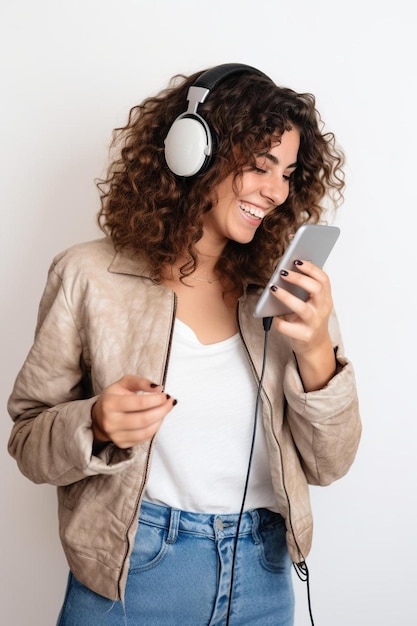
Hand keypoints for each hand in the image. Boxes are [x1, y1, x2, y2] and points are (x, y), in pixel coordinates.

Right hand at [91, 375, 176, 447]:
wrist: (99, 416)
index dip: (156, 399)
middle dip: (162, 410)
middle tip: (170, 402)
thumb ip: (141, 382)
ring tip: (165, 410)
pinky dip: (154, 429)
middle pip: (144, 419)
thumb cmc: (114, 397)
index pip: (139, 403)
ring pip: (145, 431)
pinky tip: (157, 419)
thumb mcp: (124, 383)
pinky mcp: (122, 444)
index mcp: (110, 403)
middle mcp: (111, 422)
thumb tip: (158, 388)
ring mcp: (116, 435)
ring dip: (160, 420)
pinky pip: (144, 438)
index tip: (165, 395)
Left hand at [270, 260, 335, 390]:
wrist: (315, 345)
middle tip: (282, 273)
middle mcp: (322, 309)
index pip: (323, 279)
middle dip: (299, 279)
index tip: (296, 261)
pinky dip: (278, 321)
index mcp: (326, 298)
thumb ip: (305, 288)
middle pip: (316, 289)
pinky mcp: (304, 335)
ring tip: (273, 288)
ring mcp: (314, 323)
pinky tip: (272, 316)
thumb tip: (287, 268)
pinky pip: (288, 327)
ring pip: (301, 308)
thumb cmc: (310, 319)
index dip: (311, 268)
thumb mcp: (313, 303)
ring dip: (285, 296)